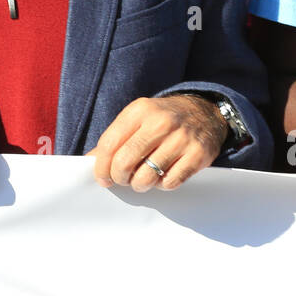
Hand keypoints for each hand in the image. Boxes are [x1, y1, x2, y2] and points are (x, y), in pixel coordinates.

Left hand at [89, 95, 228, 191]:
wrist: (204, 112)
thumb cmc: (162, 119)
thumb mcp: (137, 118)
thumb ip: (115, 138)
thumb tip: (90, 161)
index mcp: (140, 110)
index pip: (109, 144)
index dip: (101, 167)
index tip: (102, 178)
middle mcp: (161, 122)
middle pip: (125, 162)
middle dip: (119, 178)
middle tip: (122, 180)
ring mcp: (181, 139)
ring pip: (147, 177)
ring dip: (140, 184)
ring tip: (143, 179)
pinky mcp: (198, 155)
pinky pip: (170, 183)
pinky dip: (162, 185)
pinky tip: (163, 176)